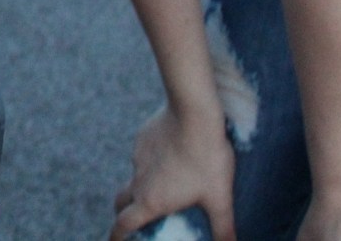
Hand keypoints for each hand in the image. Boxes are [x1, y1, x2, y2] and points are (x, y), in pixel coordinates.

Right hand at [109, 105, 235, 240]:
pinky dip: (152, 161)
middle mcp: (139, 180)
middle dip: (124, 211)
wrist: (194, 113)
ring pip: (135, 176)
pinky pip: (143, 155)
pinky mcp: (142, 138)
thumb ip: (224, 227)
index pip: (123, 224)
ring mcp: (138, 157)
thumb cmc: (208, 159)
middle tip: (136, 217)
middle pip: (121, 201)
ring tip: (166, 183)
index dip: (116, 236)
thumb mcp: (220, 198)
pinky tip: (173, 154)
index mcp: (151, 200)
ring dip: (143, 184)